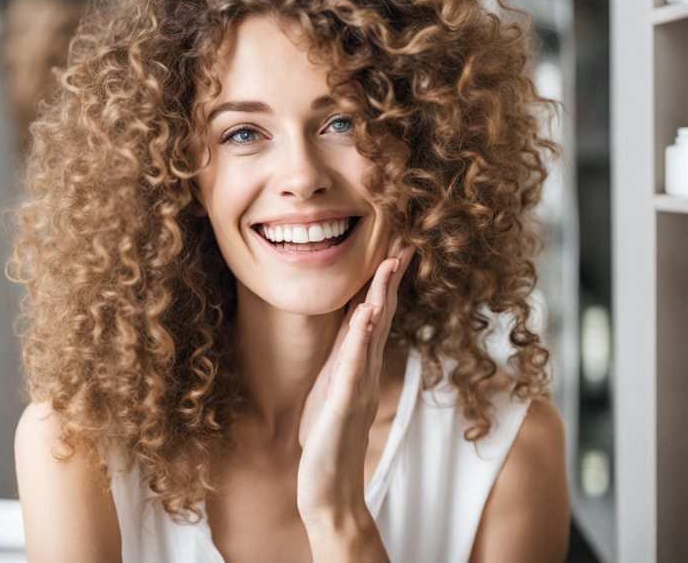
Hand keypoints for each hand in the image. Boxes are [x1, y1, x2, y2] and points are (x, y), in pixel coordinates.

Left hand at [296, 240, 415, 526]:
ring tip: (389, 265)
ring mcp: (356, 386)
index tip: (395, 247)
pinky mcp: (342, 405)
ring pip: (372, 334)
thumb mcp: (334, 388)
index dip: (385, 280)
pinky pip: (352, 366)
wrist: (331, 491)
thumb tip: (352, 330)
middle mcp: (365, 370)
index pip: (375, 314)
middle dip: (391, 277)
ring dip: (381, 297)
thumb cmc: (329, 438)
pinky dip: (360, 338)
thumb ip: (346, 358)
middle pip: (381, 315)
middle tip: (404, 242)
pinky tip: (366, 315)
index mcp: (359, 364)